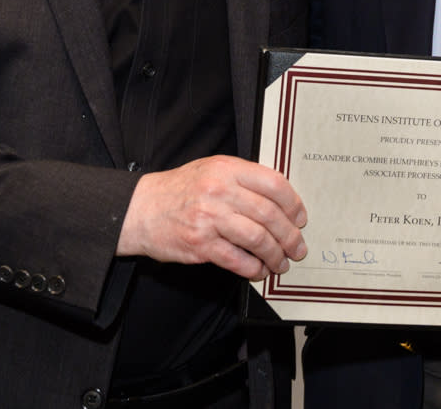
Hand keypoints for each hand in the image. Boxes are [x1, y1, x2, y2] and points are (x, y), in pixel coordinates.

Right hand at [118, 155, 307, 279]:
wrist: (140, 209)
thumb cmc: (179, 190)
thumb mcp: (211, 170)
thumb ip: (243, 179)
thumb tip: (281, 201)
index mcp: (226, 168)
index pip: (273, 183)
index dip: (293, 203)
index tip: (300, 218)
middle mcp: (219, 190)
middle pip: (269, 214)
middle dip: (289, 235)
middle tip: (297, 247)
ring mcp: (209, 218)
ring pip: (257, 238)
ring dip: (275, 255)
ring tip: (281, 263)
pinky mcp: (200, 244)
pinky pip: (237, 260)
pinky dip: (253, 269)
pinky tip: (258, 271)